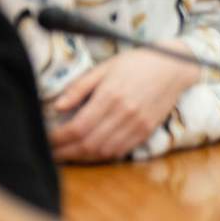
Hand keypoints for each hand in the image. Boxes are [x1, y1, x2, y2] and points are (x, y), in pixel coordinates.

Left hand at [50, 47, 202, 162]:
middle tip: (50, 154)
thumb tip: (57, 107)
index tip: (45, 139)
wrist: (174, 66)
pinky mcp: (146, 131)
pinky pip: (120, 151)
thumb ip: (79, 87)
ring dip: (81, 157)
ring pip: (103, 151)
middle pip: (87, 144)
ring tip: (66, 156)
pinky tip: (89, 153)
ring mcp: (137, 125)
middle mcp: (124, 113)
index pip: (77, 127)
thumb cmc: (136, 62)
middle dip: (65, 152)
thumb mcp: (104, 67)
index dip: (57, 138)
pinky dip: (101, 156)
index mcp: (110, 95)